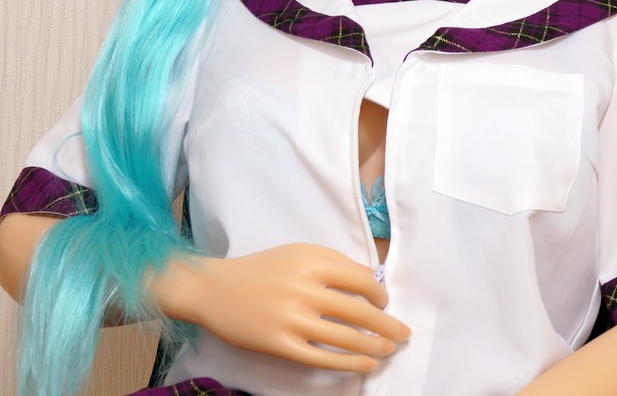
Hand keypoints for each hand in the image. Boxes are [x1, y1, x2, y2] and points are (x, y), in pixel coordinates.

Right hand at [155, 243, 409, 372]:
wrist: (212, 289)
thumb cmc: (261, 269)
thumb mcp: (298, 252)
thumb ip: (334, 261)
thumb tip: (371, 278)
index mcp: (312, 262)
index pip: (362, 281)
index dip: (380, 295)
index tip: (384, 303)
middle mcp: (304, 289)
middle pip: (359, 312)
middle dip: (388, 325)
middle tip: (403, 333)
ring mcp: (292, 319)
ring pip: (346, 338)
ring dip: (375, 346)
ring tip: (389, 350)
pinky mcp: (280, 344)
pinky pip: (322, 358)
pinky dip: (350, 363)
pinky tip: (367, 364)